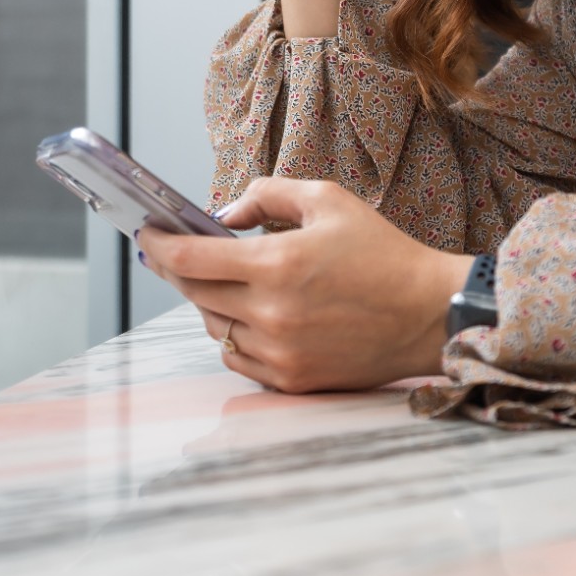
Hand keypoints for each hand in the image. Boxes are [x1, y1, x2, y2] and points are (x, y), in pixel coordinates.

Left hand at [136, 176, 470, 392]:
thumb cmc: (383, 253)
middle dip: (177, 270)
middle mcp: (272, 314)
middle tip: (172, 253)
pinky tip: (252, 315)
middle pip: (194, 294)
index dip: (159, 246)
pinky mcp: (293, 380)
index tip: (145, 235)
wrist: (430, 314)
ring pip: (214, 327)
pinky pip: (239, 358)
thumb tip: (223, 214)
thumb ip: (266, 195)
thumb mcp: (327, 200)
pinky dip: (235, 335)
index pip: (189, 260)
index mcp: (277, 266)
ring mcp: (280, 353)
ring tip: (227, 282)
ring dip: (210, 303)